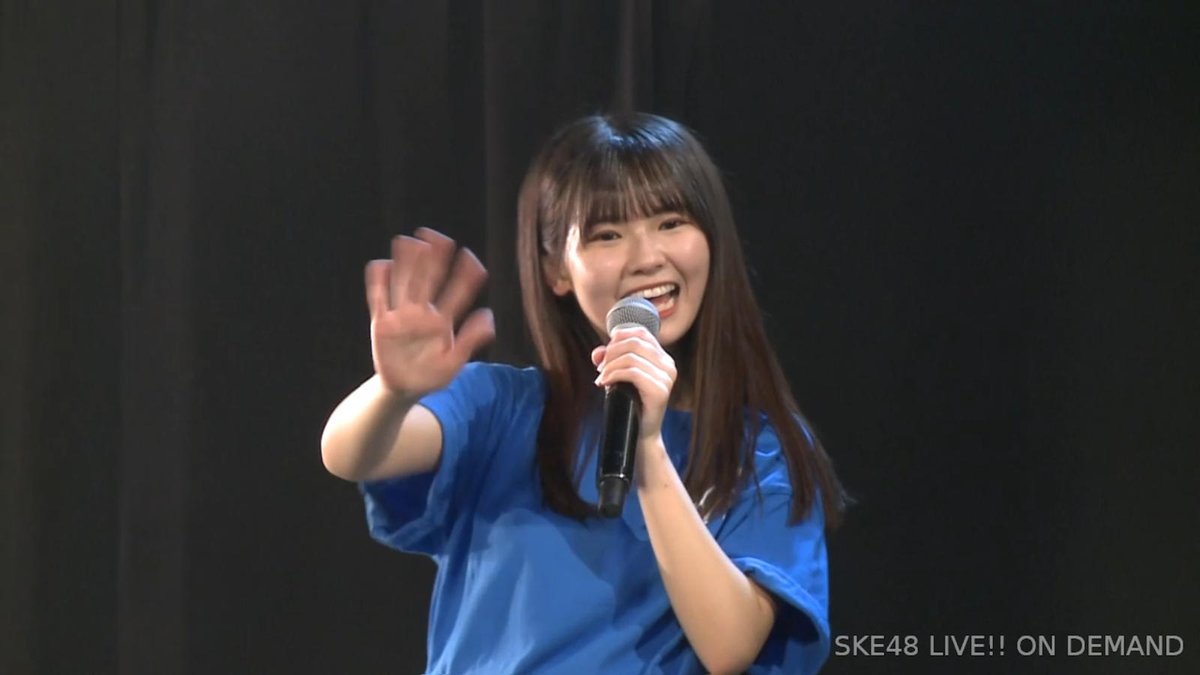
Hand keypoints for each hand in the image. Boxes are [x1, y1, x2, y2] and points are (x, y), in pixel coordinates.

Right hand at [365, 228, 494, 397]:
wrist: (403, 390)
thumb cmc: (431, 376)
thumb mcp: (454, 363)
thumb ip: (470, 339)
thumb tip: (488, 314)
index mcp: (444, 320)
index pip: (458, 291)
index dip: (465, 273)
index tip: (469, 258)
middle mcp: (423, 312)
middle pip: (429, 279)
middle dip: (433, 258)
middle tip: (437, 238)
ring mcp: (402, 316)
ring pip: (404, 282)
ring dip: (406, 262)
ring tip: (409, 242)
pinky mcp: (381, 323)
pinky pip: (378, 298)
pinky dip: (378, 281)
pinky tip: (382, 265)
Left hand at [591, 325, 676, 443]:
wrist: (640, 433)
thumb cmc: (631, 403)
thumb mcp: (620, 376)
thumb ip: (610, 360)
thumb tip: (597, 353)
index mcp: (663, 357)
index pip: (641, 332)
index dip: (618, 338)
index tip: (605, 355)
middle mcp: (669, 365)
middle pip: (634, 342)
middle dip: (611, 353)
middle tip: (600, 369)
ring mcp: (667, 378)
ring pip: (631, 357)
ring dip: (610, 366)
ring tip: (601, 379)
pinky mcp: (660, 391)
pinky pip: (633, 373)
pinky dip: (614, 375)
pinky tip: (604, 383)